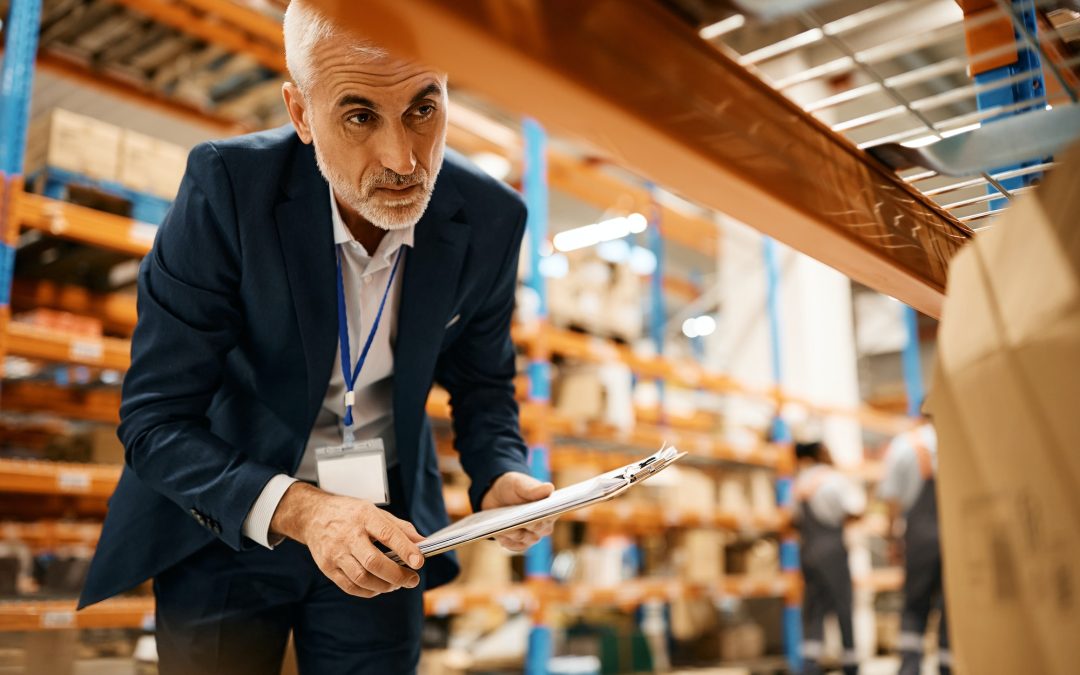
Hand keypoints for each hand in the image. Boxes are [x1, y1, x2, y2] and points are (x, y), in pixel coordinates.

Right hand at [270, 482, 424, 597]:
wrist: (313, 516)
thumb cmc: (351, 514)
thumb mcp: (375, 511)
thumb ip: (400, 528)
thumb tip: (424, 543)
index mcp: (364, 517)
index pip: (387, 534)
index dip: (405, 549)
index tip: (420, 562)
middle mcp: (348, 535)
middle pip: (373, 562)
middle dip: (397, 575)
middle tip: (412, 580)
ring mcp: (335, 553)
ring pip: (362, 578)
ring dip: (384, 586)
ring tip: (397, 585)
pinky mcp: (327, 567)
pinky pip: (350, 586)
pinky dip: (369, 592)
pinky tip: (379, 588)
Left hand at [480, 472, 555, 552]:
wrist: (494, 496)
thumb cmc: (512, 487)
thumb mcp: (519, 484)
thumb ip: (533, 489)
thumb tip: (549, 488)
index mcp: (548, 508)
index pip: (553, 515)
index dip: (547, 516)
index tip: (539, 516)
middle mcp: (542, 524)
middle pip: (540, 529)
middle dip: (530, 525)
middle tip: (520, 521)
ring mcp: (531, 535)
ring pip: (527, 539)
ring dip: (515, 534)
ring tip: (505, 527)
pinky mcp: (518, 542)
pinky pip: (515, 546)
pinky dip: (508, 541)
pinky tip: (501, 534)